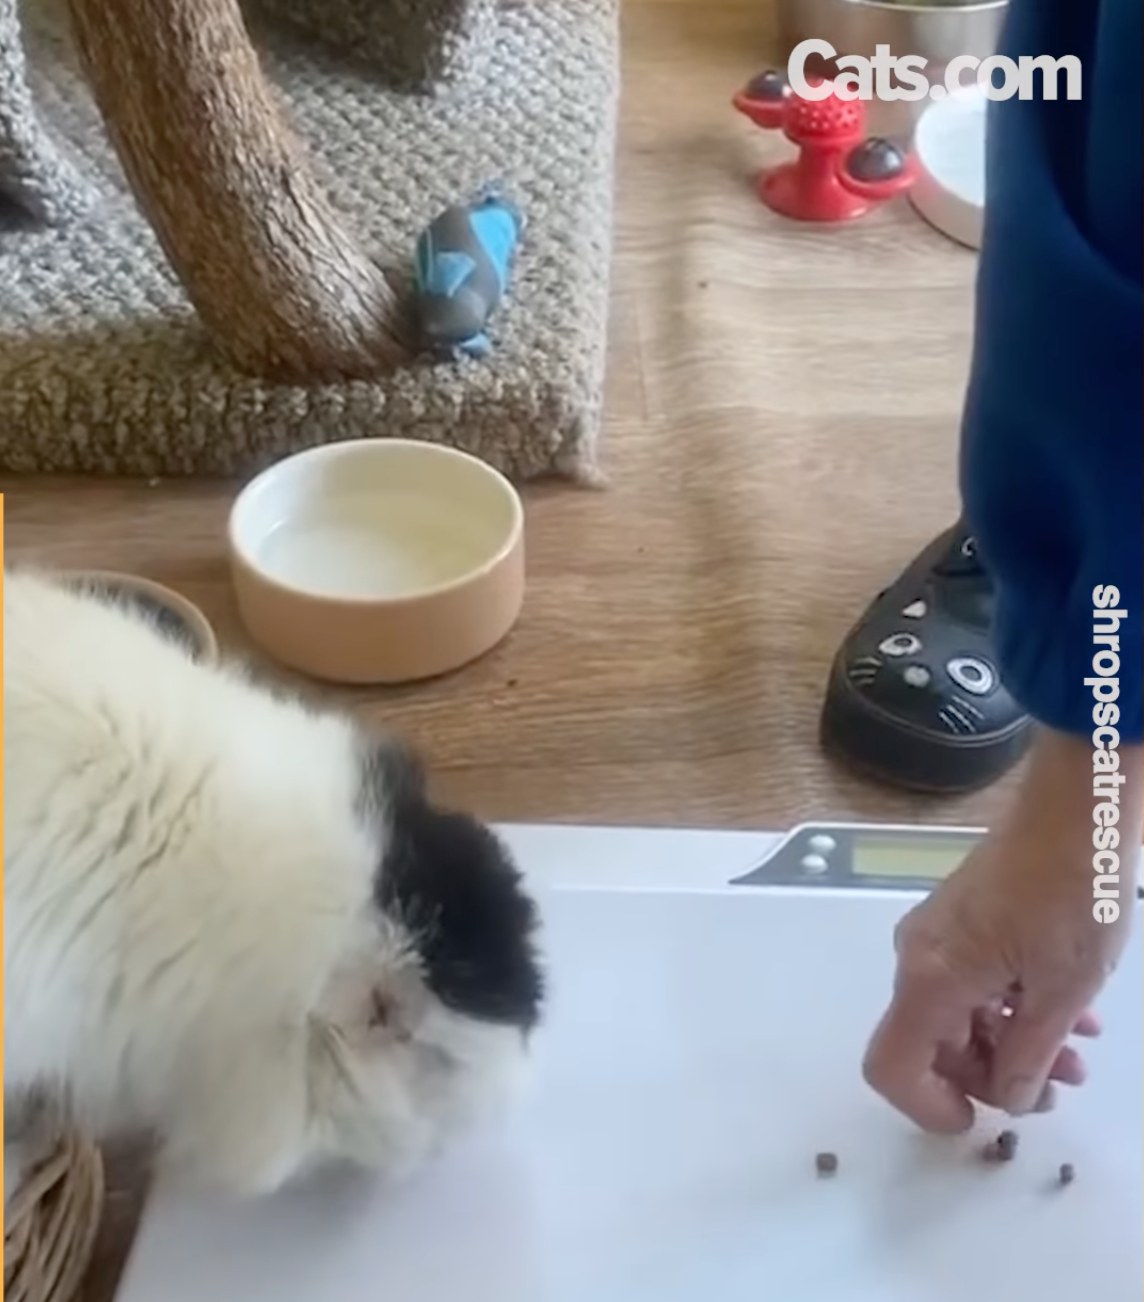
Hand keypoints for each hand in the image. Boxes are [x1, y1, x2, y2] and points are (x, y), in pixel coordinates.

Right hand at [863, 730, 1140, 1132]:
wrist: (1075, 811)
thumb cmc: (1070, 899)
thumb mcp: (1060, 991)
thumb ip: (1028, 1057)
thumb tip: (1007, 1098)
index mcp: (930, 979)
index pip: (893, 1067)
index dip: (928, 1108)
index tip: (982, 1120)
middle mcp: (917, 957)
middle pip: (929, 1045)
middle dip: (991, 1077)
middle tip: (1058, 1086)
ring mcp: (936, 934)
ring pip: (955, 1013)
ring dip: (1010, 1044)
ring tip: (1076, 1054)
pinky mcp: (958, 917)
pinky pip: (968, 980)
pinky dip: (1009, 1006)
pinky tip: (1067, 1011)